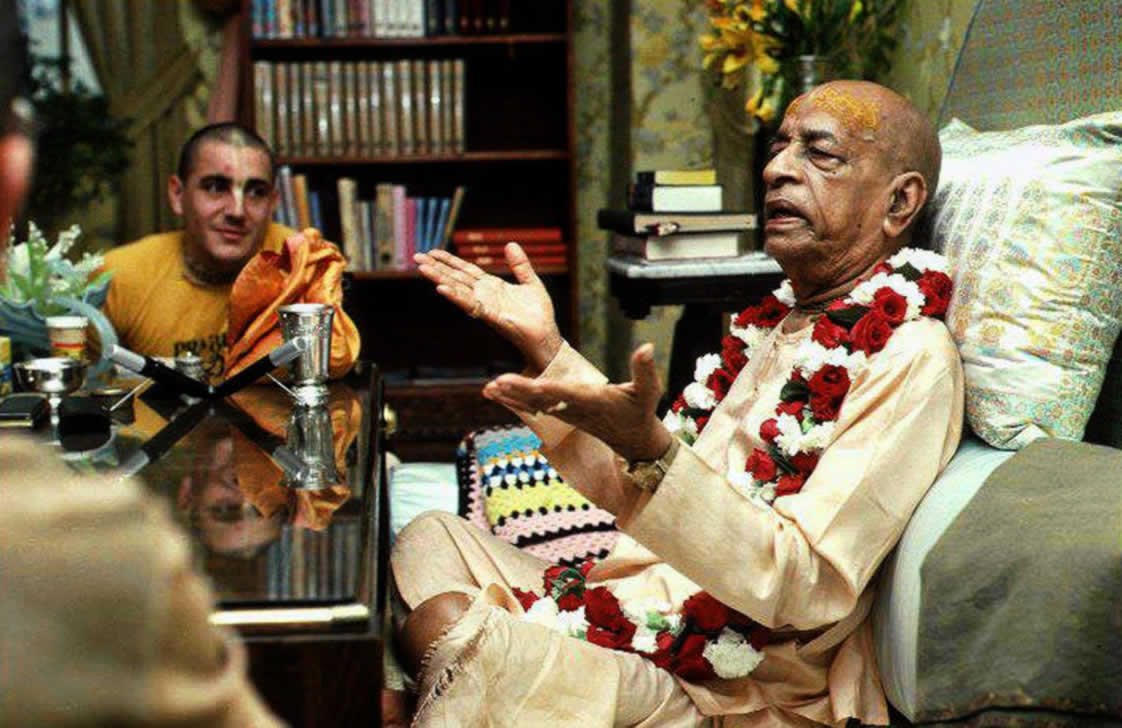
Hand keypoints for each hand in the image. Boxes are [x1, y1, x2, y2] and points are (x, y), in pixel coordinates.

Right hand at [415, 243, 562, 372]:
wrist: (546, 336)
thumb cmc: (539, 314)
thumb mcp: (531, 283)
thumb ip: (520, 265)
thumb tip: (510, 244)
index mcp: (492, 286)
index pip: (466, 270)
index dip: (450, 261)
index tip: (433, 252)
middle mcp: (485, 296)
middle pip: (457, 278)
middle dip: (437, 268)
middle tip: (417, 257)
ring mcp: (486, 306)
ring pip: (459, 290)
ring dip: (440, 279)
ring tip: (422, 269)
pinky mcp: (492, 316)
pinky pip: (472, 305)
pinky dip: (457, 297)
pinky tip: (442, 289)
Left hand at [481, 343, 673, 461]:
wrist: (632, 440)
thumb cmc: (640, 411)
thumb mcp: (649, 391)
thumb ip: (645, 369)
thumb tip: (648, 345)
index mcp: (594, 401)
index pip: (570, 394)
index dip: (552, 390)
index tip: (535, 384)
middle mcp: (574, 409)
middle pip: (543, 400)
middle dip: (520, 392)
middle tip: (498, 383)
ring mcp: (564, 413)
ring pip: (533, 404)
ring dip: (510, 396)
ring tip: (488, 388)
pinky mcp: (558, 413)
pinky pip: (531, 407)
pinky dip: (512, 400)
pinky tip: (493, 392)